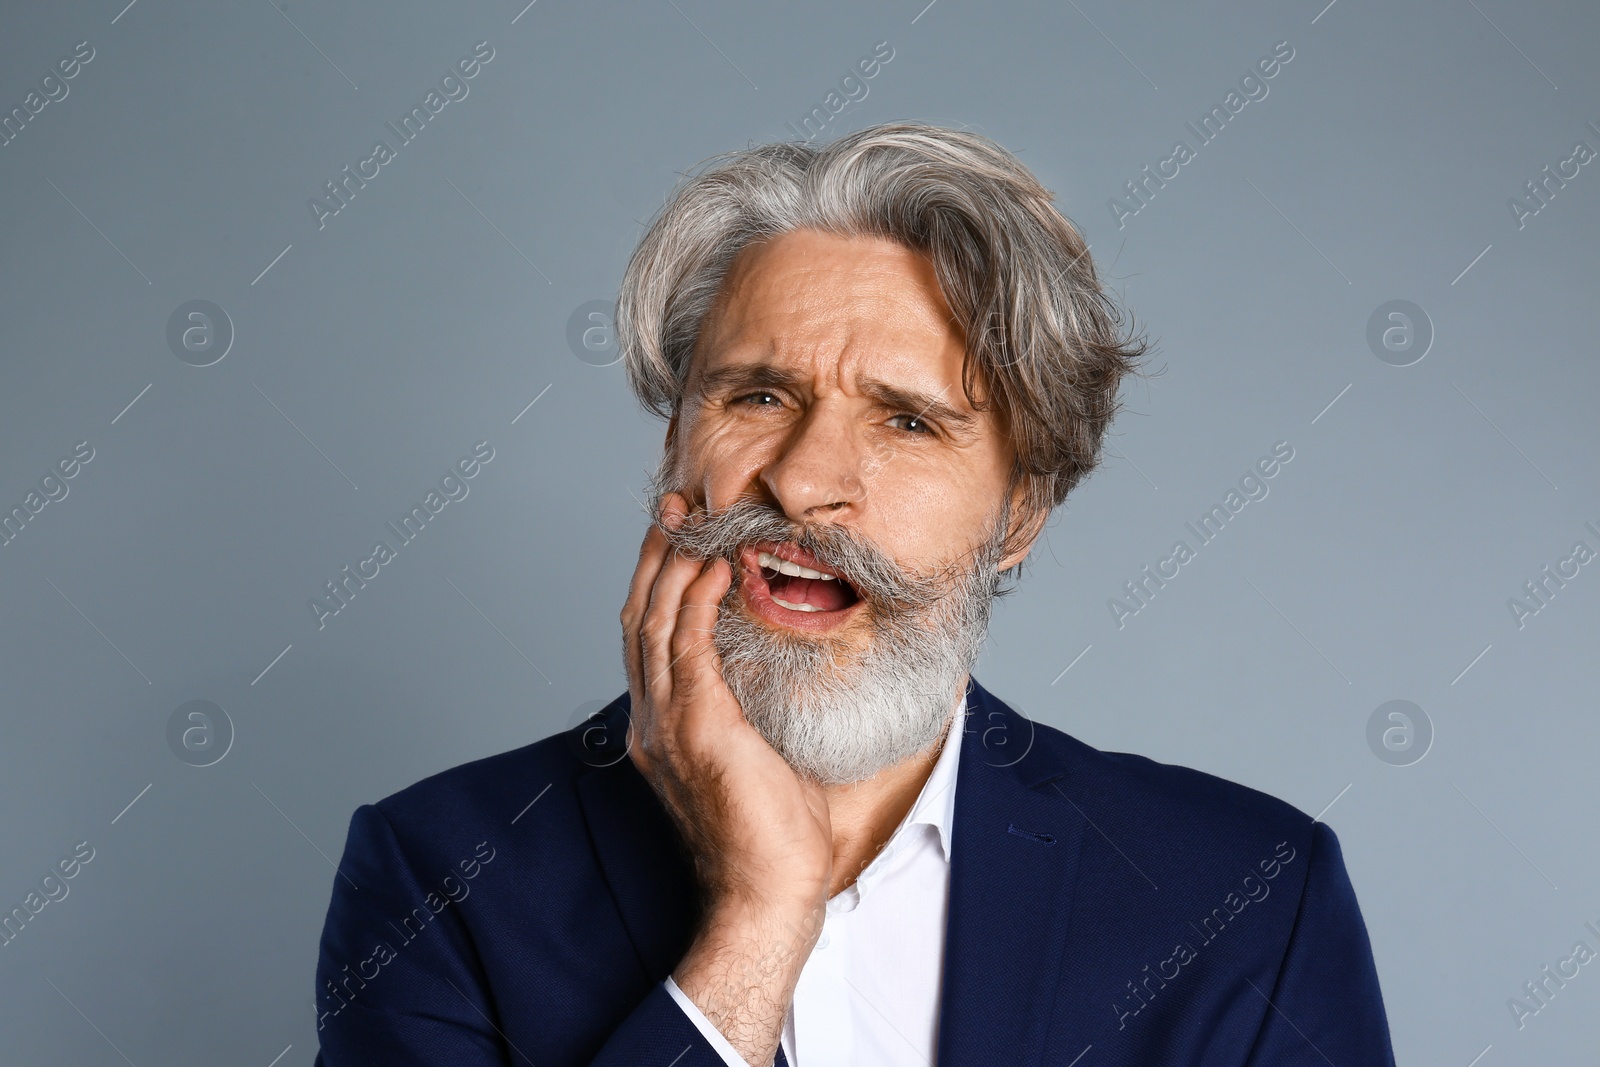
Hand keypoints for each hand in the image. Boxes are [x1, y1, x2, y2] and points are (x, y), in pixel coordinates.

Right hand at [620, 491, 830, 1063]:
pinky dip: (697, 598)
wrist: (769, 889)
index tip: (676, 539)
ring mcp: (665, 723)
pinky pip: (687, 644)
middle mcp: (650, 721)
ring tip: (690, 518)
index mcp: (659, 729)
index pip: (648, 639)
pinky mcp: (696, 725)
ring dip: (671, 563)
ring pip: (655, 622)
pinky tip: (713, 565)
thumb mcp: (759, 755)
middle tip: (674, 508)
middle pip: (639, 618)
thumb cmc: (774, 834)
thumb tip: (791, 669)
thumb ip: (757, 709)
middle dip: (654, 557)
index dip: (656, 583)